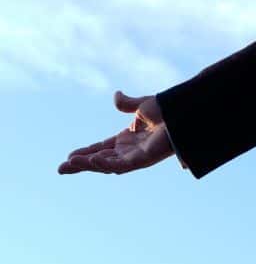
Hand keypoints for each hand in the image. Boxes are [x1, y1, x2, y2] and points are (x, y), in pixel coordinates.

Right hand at [58, 91, 173, 174]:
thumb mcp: (144, 105)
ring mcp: (137, 156)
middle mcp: (131, 150)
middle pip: (101, 160)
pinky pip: (120, 165)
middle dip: (81, 165)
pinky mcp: (144, 159)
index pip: (102, 148)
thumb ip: (127, 104)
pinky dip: (104, 163)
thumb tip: (116, 95)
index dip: (86, 152)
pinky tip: (90, 160)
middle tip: (61, 168)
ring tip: (69, 164)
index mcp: (129, 138)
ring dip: (88, 165)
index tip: (69, 156)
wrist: (186, 111)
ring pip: (107, 165)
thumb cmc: (170, 109)